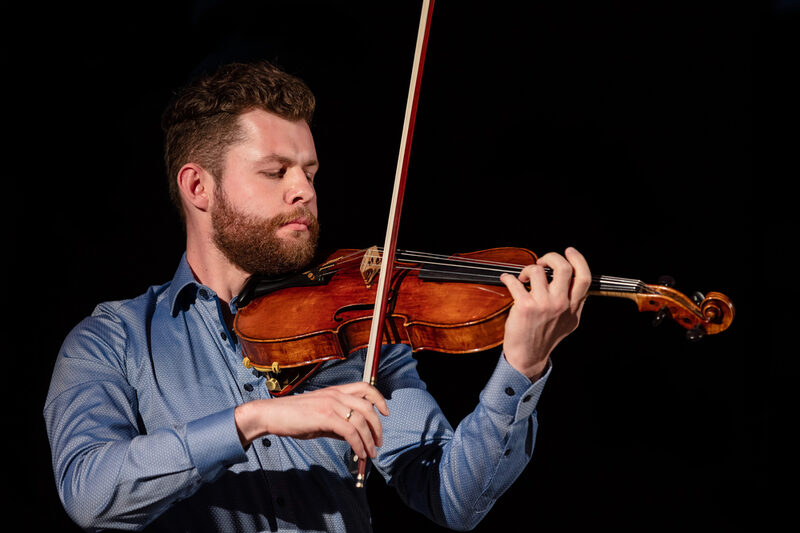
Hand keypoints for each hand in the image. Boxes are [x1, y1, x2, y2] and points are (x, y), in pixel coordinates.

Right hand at [234, 381, 388, 459]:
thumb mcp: (320, 417)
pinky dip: (358, 444)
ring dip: (369, 440)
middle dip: (377, 426)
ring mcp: (330, 404)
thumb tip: (354, 437)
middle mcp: (336, 394)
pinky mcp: (325, 417)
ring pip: (361, 421)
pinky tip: (359, 453)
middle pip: (368, 406)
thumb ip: (337, 424)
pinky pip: (350, 431)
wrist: (272, 414)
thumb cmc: (294, 416)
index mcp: (335, 391)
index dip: (379, 398)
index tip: (385, 412)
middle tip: (379, 442)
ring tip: (370, 453)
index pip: (365, 387)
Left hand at [500, 247, 590, 379]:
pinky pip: (515, 281)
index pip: (584, 277)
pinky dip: (508, 277)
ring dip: (528, 269)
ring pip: (538, 270)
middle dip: (551, 256)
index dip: (578, 259)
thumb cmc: (546, 337)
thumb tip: (576, 280)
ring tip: (523, 278)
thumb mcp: (569, 321)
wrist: (528, 356)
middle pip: (563, 267)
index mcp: (573, 306)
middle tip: (542, 261)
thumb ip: (575, 301)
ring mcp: (543, 305)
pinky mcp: (525, 306)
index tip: (569, 251)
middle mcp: (561, 304)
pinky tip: (507, 280)